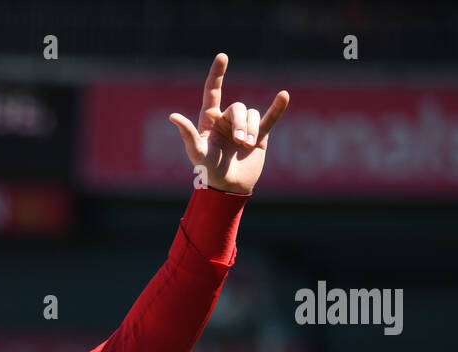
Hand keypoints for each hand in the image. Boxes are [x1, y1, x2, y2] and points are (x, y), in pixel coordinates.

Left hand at [170, 53, 288, 194]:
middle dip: (241, 124)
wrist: (229, 188)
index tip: (222, 57)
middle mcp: (226, 120)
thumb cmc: (208, 172)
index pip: (212, 91)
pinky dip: (277, 107)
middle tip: (240, 143)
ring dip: (251, 129)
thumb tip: (173, 116)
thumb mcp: (196, 153)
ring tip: (247, 146)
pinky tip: (284, 96)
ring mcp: (243, 127)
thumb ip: (187, 134)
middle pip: (238, 108)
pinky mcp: (260, 135)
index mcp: (209, 120)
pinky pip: (270, 118)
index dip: (217, 74)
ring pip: (252, 115)